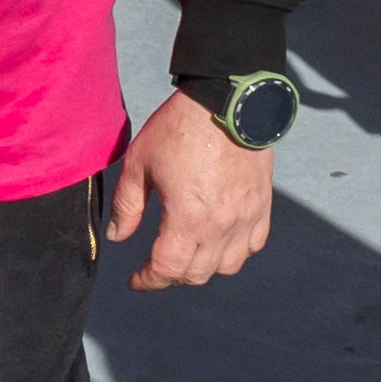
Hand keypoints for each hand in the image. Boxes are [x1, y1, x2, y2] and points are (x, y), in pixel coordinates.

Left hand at [105, 90, 277, 290]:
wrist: (227, 101)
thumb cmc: (179, 128)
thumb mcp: (140, 163)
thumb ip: (127, 206)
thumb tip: (117, 238)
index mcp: (188, 218)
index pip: (167, 269)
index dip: (148, 281)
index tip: (136, 281)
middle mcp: (221, 225)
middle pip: (196, 274)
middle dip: (171, 277)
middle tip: (156, 267)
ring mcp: (246, 217)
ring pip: (227, 266)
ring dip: (204, 268)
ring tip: (187, 256)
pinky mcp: (262, 206)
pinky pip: (252, 245)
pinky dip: (234, 251)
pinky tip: (219, 242)